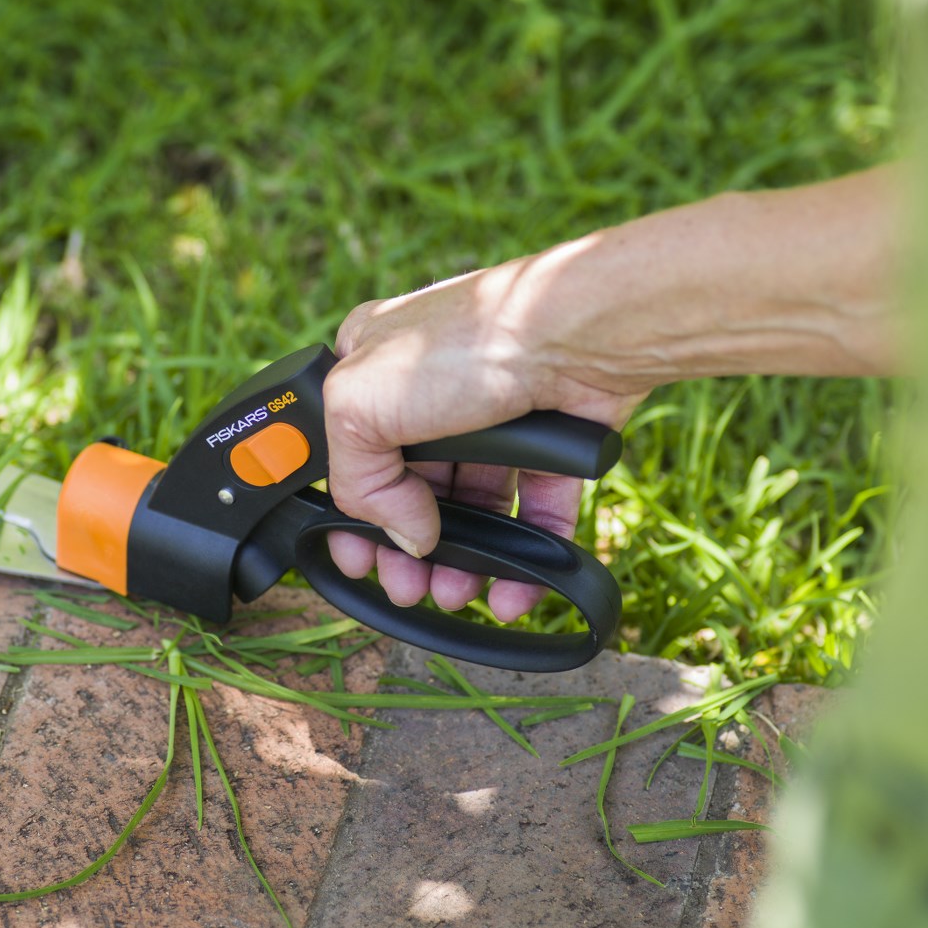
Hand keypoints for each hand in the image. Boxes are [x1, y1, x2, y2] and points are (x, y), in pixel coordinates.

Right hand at [321, 170, 899, 618]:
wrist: (578, 333)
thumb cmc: (468, 342)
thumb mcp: (360, 403)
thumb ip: (356, 481)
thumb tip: (405, 535)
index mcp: (371, 368)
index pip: (349, 455)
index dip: (351, 514)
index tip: (358, 560)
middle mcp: (431, 390)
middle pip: (412, 489)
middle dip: (408, 549)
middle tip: (409, 587)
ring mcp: (494, 416)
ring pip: (473, 507)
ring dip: (465, 560)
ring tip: (459, 593)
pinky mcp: (551, 440)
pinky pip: (533, 510)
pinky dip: (524, 557)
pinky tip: (514, 591)